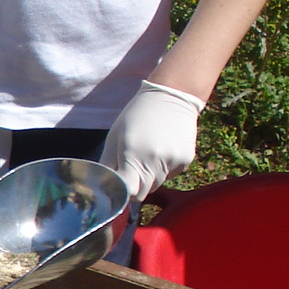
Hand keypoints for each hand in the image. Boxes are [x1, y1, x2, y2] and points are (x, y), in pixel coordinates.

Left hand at [99, 81, 204, 203]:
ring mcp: (173, 161)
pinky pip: (170, 175)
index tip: (118, 187)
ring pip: (157, 184)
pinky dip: (163, 169)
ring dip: (148, 178)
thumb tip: (103, 187)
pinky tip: (162, 149)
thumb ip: (108, 165)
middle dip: (134, 186)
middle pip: (143, 192)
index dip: (122, 193)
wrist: (171, 96)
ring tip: (146, 154)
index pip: (129, 192)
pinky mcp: (186, 160)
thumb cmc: (136, 116)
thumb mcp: (114, 138)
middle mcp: (155, 161)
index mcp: (133, 155)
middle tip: (130, 169)